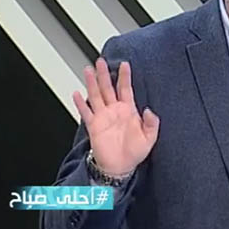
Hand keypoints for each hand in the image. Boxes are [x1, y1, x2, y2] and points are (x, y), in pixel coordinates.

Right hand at [72, 57, 158, 174]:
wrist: (120, 167)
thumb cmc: (134, 152)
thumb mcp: (149, 138)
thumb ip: (152, 123)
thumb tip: (150, 111)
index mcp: (128, 111)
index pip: (126, 89)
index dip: (125, 76)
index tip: (125, 64)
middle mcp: (114, 111)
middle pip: (108, 88)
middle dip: (104, 74)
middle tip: (101, 61)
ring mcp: (103, 117)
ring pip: (96, 95)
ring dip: (92, 83)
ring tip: (88, 70)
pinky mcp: (94, 126)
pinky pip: (86, 112)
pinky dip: (81, 103)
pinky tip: (77, 94)